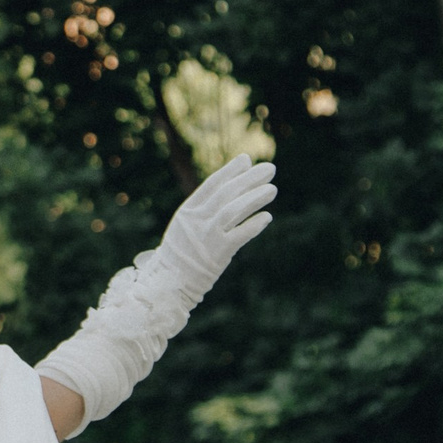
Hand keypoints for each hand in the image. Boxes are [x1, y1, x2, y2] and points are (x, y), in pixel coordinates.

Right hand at [157, 154, 275, 306]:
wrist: (169, 283)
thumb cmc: (182, 253)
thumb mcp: (186, 225)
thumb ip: (205, 207)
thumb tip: (223, 193)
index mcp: (187, 211)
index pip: (212, 184)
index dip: (230, 171)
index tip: (247, 160)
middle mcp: (197, 221)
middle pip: (226, 193)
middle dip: (249, 179)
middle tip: (270, 169)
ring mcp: (207, 236)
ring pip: (233, 210)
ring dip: (254, 198)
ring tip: (273, 190)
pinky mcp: (218, 253)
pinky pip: (240, 235)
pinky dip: (254, 225)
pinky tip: (267, 217)